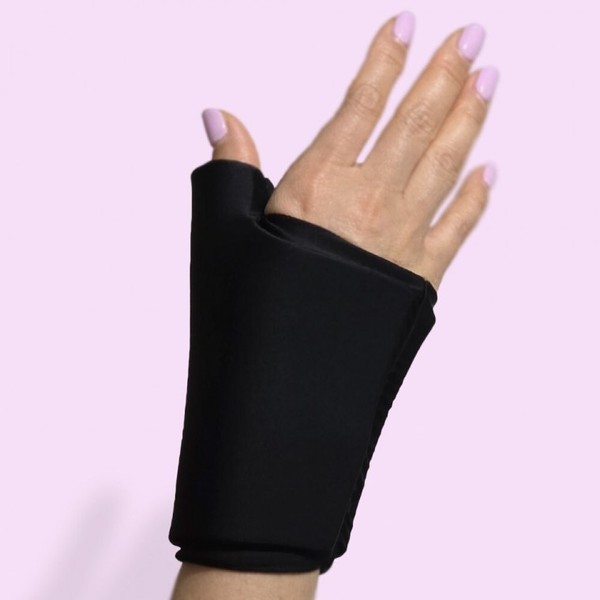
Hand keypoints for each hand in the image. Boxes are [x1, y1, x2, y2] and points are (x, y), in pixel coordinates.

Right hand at [201, 13, 497, 291]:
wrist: (293, 369)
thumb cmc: (259, 305)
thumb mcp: (229, 230)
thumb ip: (232, 168)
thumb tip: (219, 118)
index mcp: (320, 184)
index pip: (361, 105)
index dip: (384, 59)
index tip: (404, 25)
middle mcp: (368, 202)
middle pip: (415, 124)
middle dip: (446, 74)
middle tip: (470, 38)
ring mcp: (401, 237)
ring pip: (445, 165)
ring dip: (469, 119)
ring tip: (487, 82)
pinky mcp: (420, 275)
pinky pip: (457, 228)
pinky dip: (475, 198)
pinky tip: (488, 173)